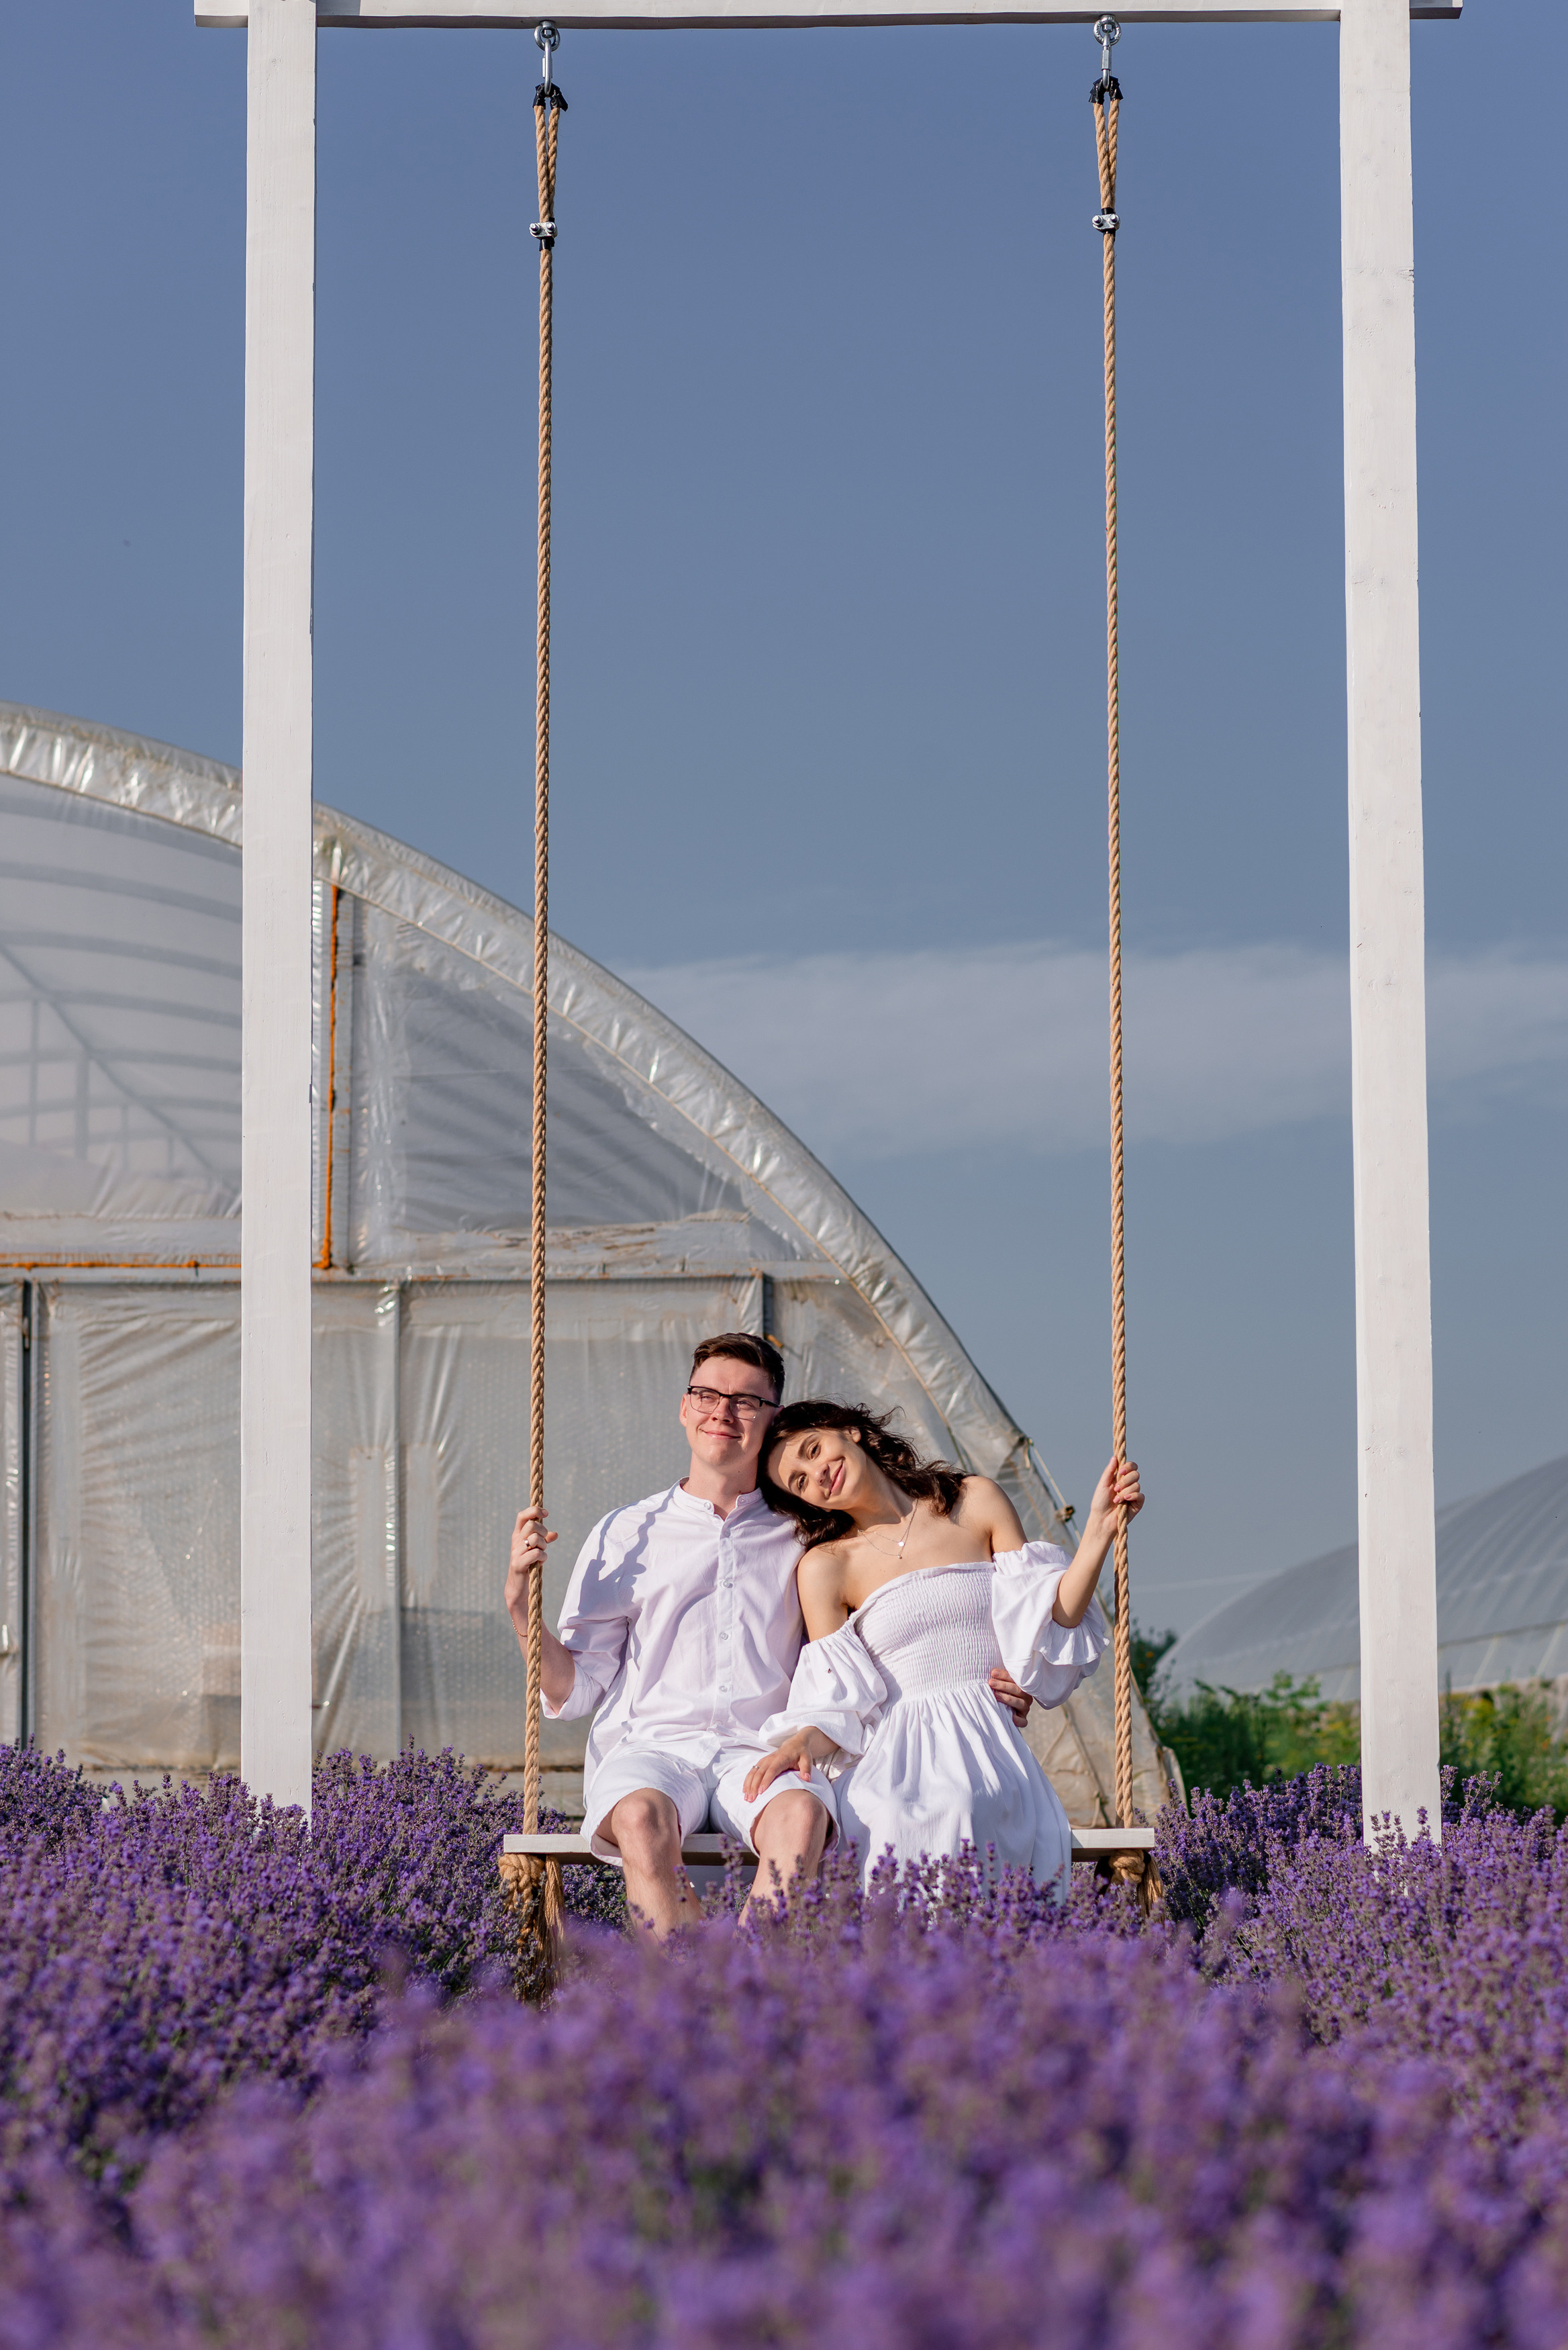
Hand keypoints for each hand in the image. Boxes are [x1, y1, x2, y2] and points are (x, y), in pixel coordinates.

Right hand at [504, 1504, 556, 1634]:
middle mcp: (515, 1541)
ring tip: (541, 1554)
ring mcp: (515, 1552)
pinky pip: (536, 1553)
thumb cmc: (529, 1566)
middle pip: (532, 1525)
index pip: (523, 1515)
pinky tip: (540, 1563)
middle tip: (544, 1542)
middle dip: (543, 1532)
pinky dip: (543, 1557)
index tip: (546, 1513)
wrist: (519, 1588)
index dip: (534, 1510)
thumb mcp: (536, 1550)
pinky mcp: (518, 1564)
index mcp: (518, 1535)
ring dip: (543, 1546)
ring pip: (535, 1538)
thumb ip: (544, 1541)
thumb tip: (555, 1534)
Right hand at [742, 1730, 826, 1804]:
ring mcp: (765, 1760)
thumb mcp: (807, 1759)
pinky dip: (747, 1780)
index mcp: (781, 1758)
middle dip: (754, 1786)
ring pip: (754, 1771)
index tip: (761, 1792)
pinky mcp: (762, 1762)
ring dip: (749, 1784)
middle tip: (751, 1799)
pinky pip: (752, 1771)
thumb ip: (806, 1769)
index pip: (772, 1770)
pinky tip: (745, 1790)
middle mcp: (771, 1758)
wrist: (795, 1743)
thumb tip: (806, 1779)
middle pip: (760, 1773)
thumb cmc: (802, 1754)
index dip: (766, 1781)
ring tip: (746, 1797)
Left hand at [988, 1666, 1032, 1728]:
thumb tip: (991, 1671)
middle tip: (991, 1683)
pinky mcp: (1023, 1720)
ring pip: (1020, 1703)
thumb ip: (999, 1679)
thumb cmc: (1002, 1694)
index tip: (993, 1672)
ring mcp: (1025, 1709)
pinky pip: (1022, 1721)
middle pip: (1018, 1690)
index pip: (1015, 1679)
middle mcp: (1026, 1697)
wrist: (1006, 1712)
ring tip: (995, 1695)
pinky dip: (1017, 1719)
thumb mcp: (1002, 1686)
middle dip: (1003, 1685)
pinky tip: (1010, 1716)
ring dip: (1007, 1698)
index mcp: (1023, 1686)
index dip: (1004, 1675)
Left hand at [1083, 1458, 1143, 1547]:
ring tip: (1116, 1499)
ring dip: (1125, 1491)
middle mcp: (1128, 1485)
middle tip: (1116, 1489)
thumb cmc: (1100, 1503)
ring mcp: (1133, 1494)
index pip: (1131, 1467)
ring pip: (1137, 1485)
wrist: (1102, 1519)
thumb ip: (1109, 1471)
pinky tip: (1124, 1500)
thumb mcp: (1103, 1485)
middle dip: (1125, 1480)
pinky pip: (1140, 1495)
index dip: (1128, 1466)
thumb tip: (1114, 1457)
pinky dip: (1132, 1496)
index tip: (1120, 1472)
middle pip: (1135, 1474)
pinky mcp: (1137, 1504)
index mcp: (1120, 1478)